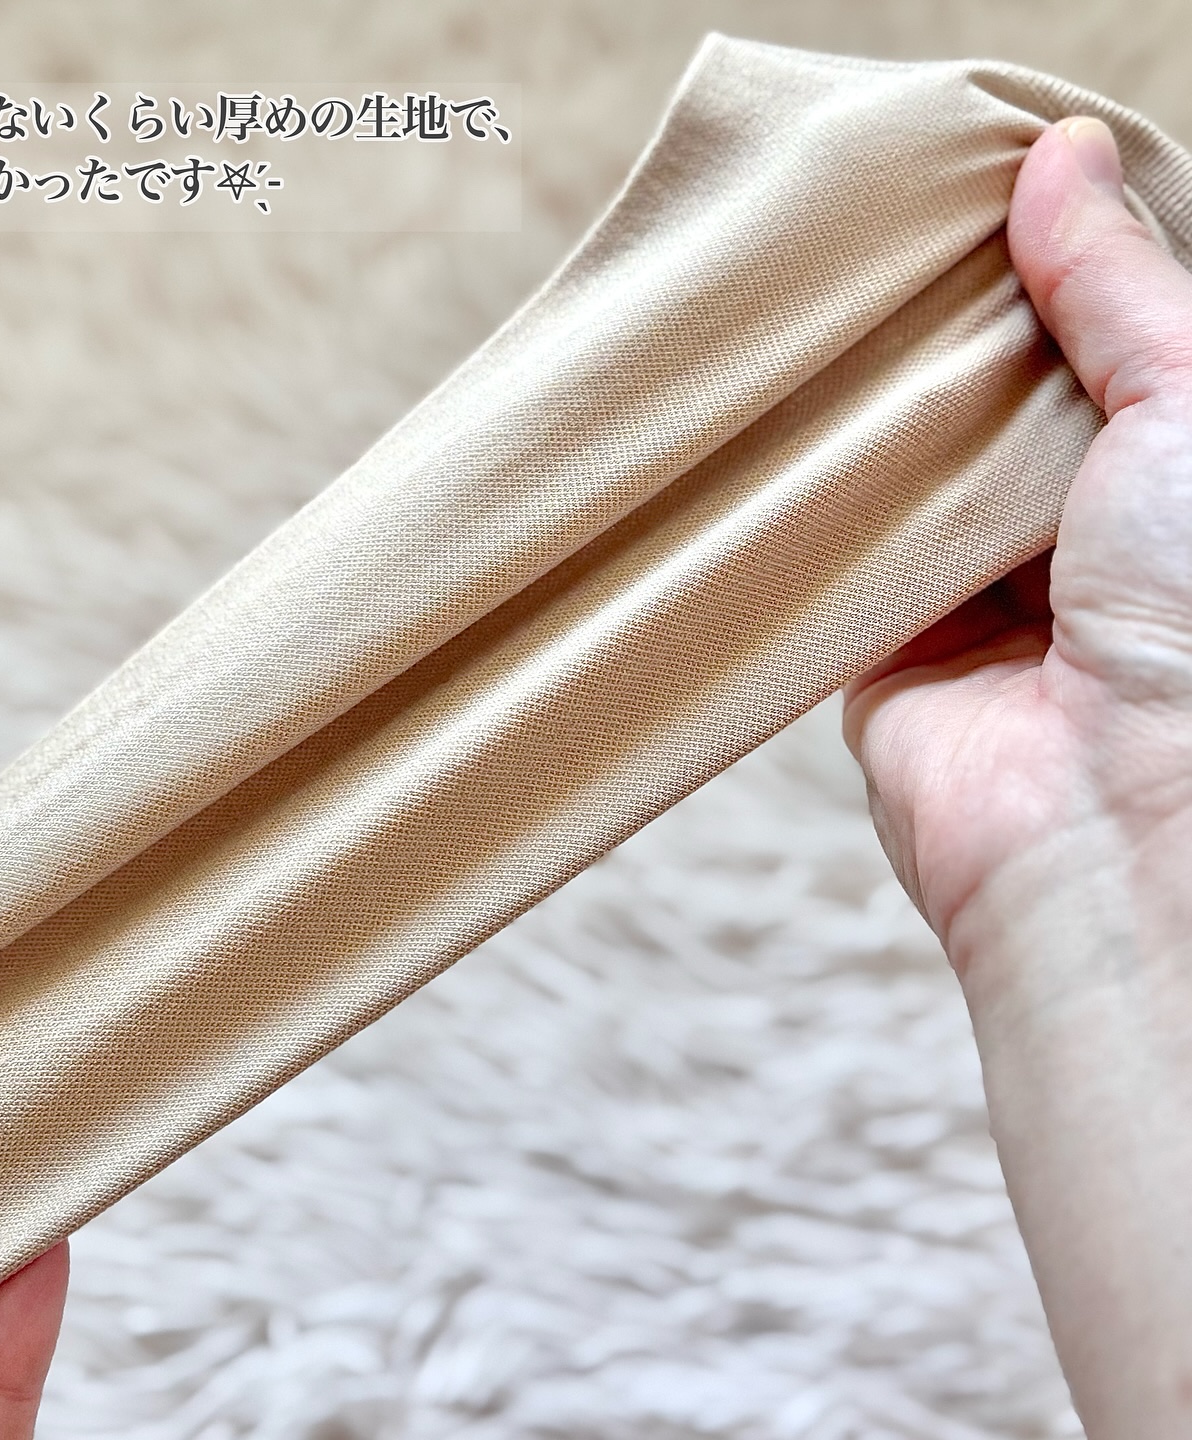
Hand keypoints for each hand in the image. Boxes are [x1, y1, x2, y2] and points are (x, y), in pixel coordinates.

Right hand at [845, 118, 1191, 1436]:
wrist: (1113, 828)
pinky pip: (831, 552)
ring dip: (863, 414)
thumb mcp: (1188, 408)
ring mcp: (969, 588)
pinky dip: (805, 505)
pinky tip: (770, 431)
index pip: (1086, 339)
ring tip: (807, 319)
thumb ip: (1119, 290)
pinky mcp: (879, 645)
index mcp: (1158, 469)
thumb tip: (1060, 159)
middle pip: (981, 398)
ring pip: (897, 468)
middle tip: (866, 243)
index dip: (1035, 265)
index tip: (965, 195)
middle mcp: (1068, 526)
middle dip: (933, 333)